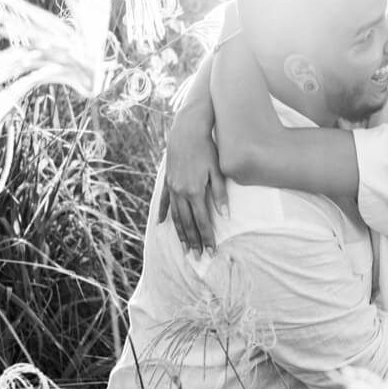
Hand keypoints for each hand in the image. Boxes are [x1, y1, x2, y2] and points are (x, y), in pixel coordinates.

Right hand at [156, 105, 227, 254]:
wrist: (187, 131)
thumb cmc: (207, 148)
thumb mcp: (218, 170)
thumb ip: (220, 194)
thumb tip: (225, 216)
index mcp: (195, 192)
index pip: (202, 221)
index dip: (207, 238)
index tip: (212, 252)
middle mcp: (181, 193)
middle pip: (187, 223)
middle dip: (193, 242)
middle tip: (198, 257)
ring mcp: (172, 187)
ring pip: (176, 216)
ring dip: (180, 233)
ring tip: (184, 248)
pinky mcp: (167, 181)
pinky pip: (165, 202)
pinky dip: (164, 214)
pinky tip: (162, 224)